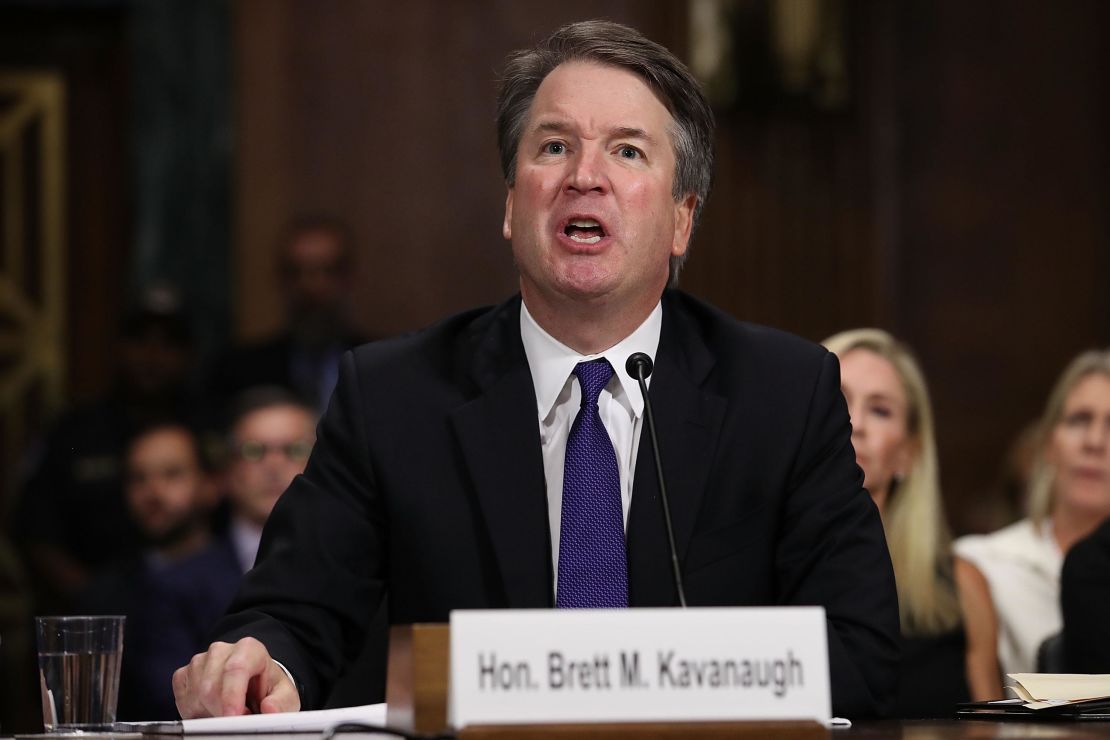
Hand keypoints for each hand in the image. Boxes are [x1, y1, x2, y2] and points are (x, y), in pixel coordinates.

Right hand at [173, 637, 300, 717]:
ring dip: (210, 713)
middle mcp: (221, 650)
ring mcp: (199, 661)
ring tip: (228, 712)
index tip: (234, 717)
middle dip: (222, 712)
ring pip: (195, 696)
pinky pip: (182, 700)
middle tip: (237, 720)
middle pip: (211, 687)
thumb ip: (281, 702)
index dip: (232, 696)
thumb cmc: (267, 689)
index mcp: (249, 649)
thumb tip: (270, 708)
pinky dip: (195, 713)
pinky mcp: (183, 675)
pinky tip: (211, 710)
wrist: (252, 684)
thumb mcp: (284, 695)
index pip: (236, 668)